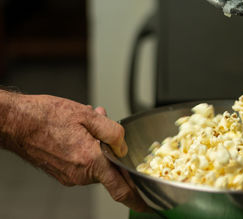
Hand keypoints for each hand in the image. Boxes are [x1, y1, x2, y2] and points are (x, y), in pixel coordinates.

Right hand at [0, 92, 148, 211]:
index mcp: (90, 161)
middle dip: (112, 150)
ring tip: (87, 125)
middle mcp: (80, 174)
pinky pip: (83, 165)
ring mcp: (69, 176)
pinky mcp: (62, 173)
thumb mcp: (86, 115)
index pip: (120, 188)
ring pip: (96, 164)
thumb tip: (122, 145)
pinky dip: (86, 151)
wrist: (15, 122)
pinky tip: (78, 133)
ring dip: (98, 147)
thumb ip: (111, 131)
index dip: (137, 199)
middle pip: (109, 168)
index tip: (147, 205)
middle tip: (104, 127)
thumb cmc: (45, 117)